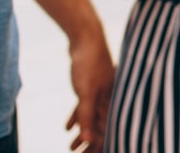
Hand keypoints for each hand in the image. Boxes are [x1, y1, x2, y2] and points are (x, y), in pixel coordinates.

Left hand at [64, 33, 113, 151]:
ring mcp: (101, 91)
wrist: (86, 38)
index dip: (98, 145)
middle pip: (100, 126)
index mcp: (112, 100)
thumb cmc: (90, 63)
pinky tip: (67, 128)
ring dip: (82, 134)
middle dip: (90, 143)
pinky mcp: (91, 86)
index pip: (108, 129)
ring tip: (70, 148)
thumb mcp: (86, 92)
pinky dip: (77, 118)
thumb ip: (86, 116)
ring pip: (92, 118)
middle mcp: (109, 97)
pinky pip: (85, 107)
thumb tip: (87, 139)